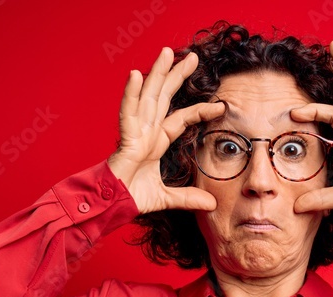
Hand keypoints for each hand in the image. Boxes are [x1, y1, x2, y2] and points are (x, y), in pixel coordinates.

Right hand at [107, 47, 225, 214]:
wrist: (111, 207)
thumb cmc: (131, 197)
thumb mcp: (166, 198)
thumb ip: (187, 198)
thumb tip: (212, 204)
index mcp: (156, 141)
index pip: (182, 119)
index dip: (199, 110)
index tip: (221, 105)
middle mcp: (147, 132)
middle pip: (164, 97)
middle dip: (177, 76)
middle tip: (193, 57)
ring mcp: (135, 133)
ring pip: (148, 97)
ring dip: (157, 74)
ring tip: (167, 52)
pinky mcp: (124, 139)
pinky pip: (128, 113)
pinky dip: (131, 94)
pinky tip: (136, 75)